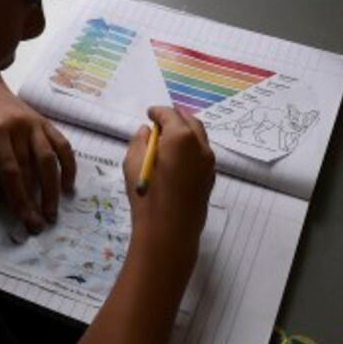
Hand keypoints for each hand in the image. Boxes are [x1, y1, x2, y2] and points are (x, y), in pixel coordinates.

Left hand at [0, 78, 75, 231]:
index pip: (11, 171)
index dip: (19, 197)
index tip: (25, 219)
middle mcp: (19, 127)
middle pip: (31, 169)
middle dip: (36, 199)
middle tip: (40, 223)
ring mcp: (35, 123)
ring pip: (50, 159)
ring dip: (54, 188)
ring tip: (53, 210)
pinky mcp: (45, 121)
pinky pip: (62, 144)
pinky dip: (68, 165)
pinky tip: (68, 185)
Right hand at [122, 106, 215, 264]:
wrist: (170, 231)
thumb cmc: (147, 195)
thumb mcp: (132, 164)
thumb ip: (139, 142)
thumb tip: (146, 132)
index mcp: (180, 137)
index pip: (169, 114)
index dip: (157, 112)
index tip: (149, 114)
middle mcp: (200, 145)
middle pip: (189, 121)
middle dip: (174, 117)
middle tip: (160, 122)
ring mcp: (209, 162)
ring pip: (199, 137)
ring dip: (185, 132)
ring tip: (168, 139)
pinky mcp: (210, 177)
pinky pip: (202, 153)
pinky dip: (191, 147)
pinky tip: (178, 158)